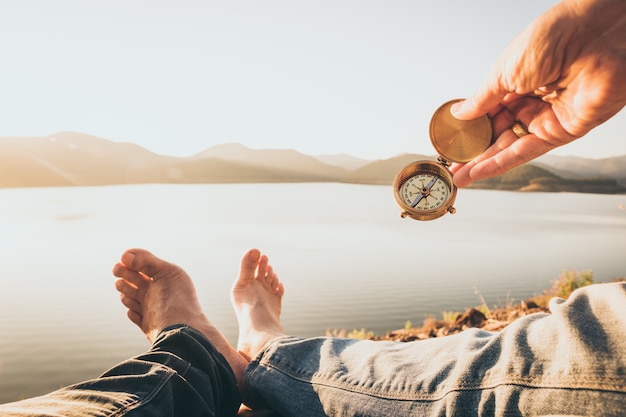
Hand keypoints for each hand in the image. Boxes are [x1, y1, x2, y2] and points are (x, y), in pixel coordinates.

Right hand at [449, 0, 625, 186]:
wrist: (590, 37)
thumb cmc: (551, 40)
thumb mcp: (503, 72)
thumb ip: (481, 100)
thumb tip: (459, 114)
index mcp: (517, 82)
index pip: (489, 113)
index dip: (471, 130)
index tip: (452, 143)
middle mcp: (532, 101)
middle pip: (498, 133)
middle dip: (474, 152)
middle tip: (452, 165)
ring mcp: (547, 118)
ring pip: (510, 146)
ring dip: (484, 163)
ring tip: (460, 175)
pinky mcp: (563, 132)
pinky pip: (528, 151)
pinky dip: (503, 163)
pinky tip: (481, 171)